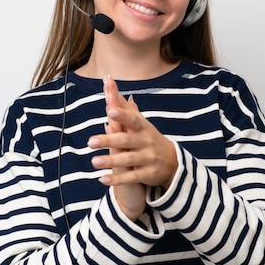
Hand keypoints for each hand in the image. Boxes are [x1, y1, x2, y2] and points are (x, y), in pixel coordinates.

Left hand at [91, 76, 145, 219]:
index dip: (122, 115)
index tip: (110, 110)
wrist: (173, 162)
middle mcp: (146, 141)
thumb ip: (125, 107)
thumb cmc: (149, 138)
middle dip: (109, 140)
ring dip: (111, 161)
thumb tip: (112, 85)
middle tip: (91, 141)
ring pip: (128, 159)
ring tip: (94, 161)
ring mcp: (148, 158)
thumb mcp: (141, 123)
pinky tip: (103, 179)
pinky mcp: (148, 174)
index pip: (132, 119)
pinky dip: (117, 179)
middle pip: (126, 140)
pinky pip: (131, 177)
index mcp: (142, 127)